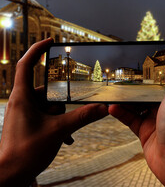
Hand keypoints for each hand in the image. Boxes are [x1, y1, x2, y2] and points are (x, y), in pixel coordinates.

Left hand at [0, 38, 108, 185]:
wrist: (10, 177)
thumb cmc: (24, 153)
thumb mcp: (58, 131)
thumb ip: (83, 117)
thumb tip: (103, 108)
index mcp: (21, 98)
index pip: (26, 65)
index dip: (37, 50)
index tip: (50, 41)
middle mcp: (21, 103)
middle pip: (46, 91)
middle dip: (61, 104)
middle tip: (65, 118)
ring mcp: (24, 114)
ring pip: (49, 106)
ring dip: (61, 118)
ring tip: (64, 133)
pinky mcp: (28, 124)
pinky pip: (46, 117)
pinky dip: (57, 125)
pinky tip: (65, 138)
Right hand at [109, 46, 164, 185]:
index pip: (163, 78)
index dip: (153, 69)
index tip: (140, 60)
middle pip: (147, 91)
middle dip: (134, 84)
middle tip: (120, 75)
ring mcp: (154, 118)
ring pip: (136, 104)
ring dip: (125, 98)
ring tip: (112, 89)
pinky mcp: (144, 131)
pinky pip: (129, 118)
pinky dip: (120, 112)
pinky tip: (111, 107)